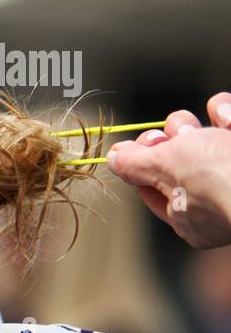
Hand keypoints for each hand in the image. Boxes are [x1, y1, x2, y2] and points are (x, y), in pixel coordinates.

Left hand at [106, 93, 230, 248]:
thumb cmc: (220, 177)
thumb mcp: (166, 168)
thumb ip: (136, 165)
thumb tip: (112, 159)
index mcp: (190, 220)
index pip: (154, 187)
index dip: (144, 160)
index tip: (147, 143)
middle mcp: (217, 201)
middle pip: (181, 158)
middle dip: (176, 137)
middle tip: (180, 134)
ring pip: (209, 137)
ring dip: (205, 122)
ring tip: (216, 125)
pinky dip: (227, 113)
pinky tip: (228, 117)